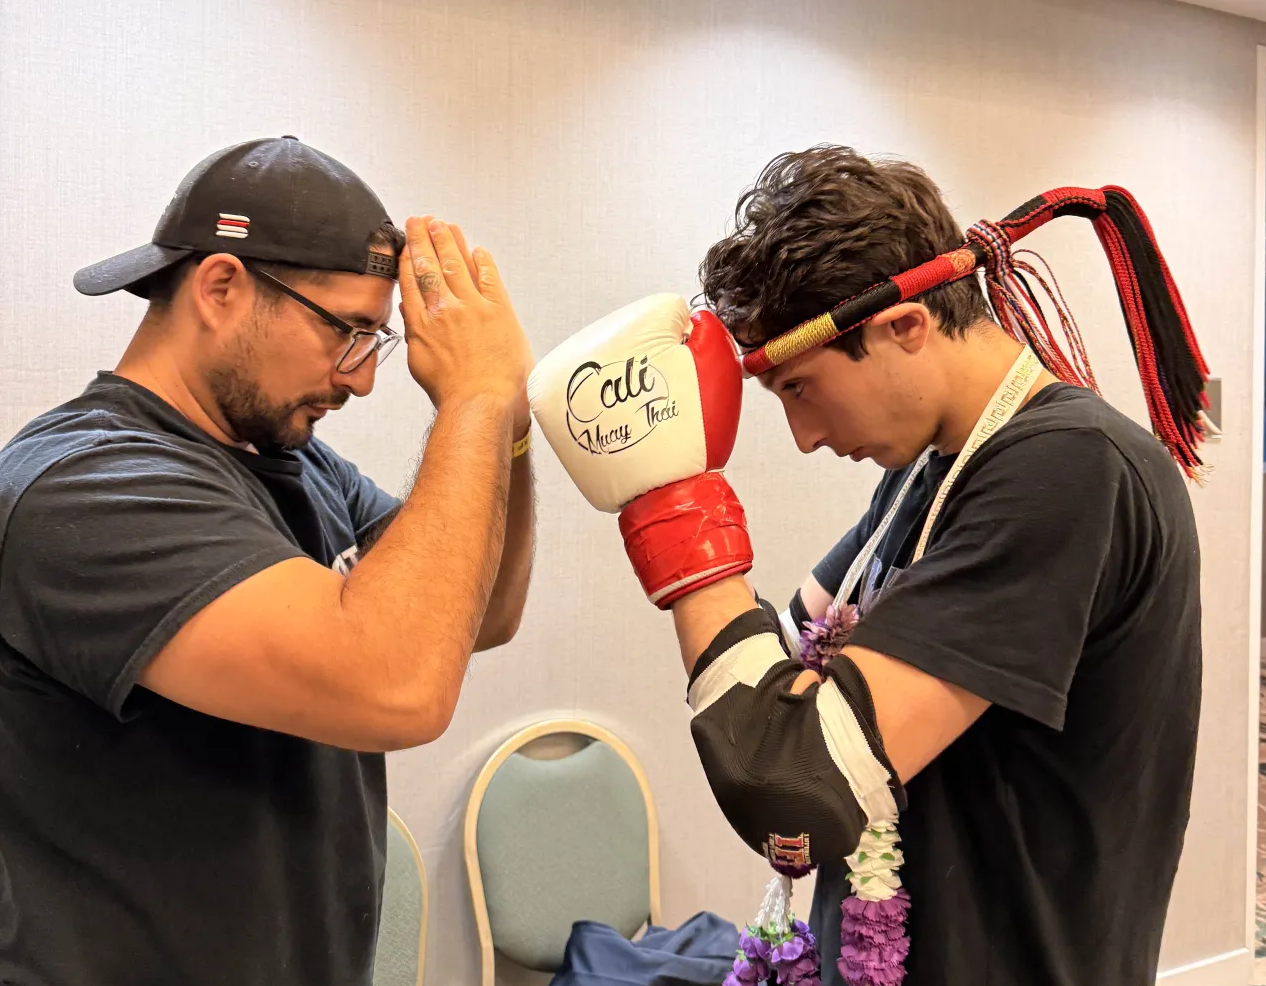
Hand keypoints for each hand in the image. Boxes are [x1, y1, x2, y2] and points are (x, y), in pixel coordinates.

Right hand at [399, 217, 533, 429]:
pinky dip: (482, 261)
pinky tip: (477, 249)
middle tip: (419, 219)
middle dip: (424, 238)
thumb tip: (411, 311)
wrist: (481, 403)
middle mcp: (444, 311)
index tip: (406, 240)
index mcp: (423, 325)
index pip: (412, 281)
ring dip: (449, 241)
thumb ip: (416, 333)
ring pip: (457, 264)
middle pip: (430, 265)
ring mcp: (472, 308)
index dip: (408, 256)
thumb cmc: (453, 393)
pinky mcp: (498, 311)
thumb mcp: (421, 363)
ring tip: (443, 223)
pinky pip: (489, 277)